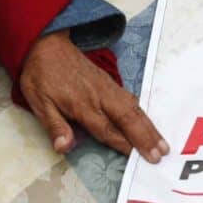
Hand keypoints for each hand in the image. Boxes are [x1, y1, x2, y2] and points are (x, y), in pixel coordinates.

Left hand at [18, 31, 167, 162]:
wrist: (46, 44)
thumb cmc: (41, 76)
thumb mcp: (39, 102)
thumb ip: (54, 125)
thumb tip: (64, 147)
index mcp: (82, 104)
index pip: (107, 129)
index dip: (124, 144)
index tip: (140, 159)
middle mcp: (99, 96)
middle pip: (127, 119)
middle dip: (145, 138)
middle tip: (161, 155)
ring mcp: (107, 88)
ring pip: (134, 109)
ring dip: (150, 127)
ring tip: (163, 144)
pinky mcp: (109, 83)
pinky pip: (131, 100)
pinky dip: (143, 113)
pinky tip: (150, 124)